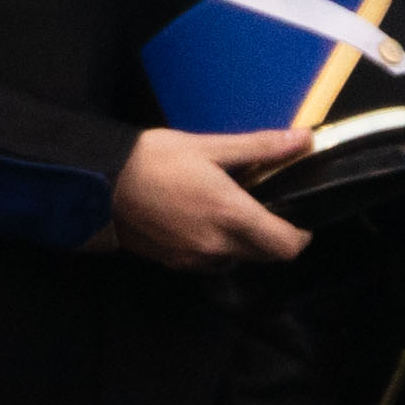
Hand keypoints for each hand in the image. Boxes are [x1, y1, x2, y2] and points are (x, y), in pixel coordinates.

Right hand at [103, 128, 313, 269]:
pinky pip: (211, 263)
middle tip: (267, 208)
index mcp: (231, 215)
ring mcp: (195, 259)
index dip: (300, 236)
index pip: (285, 246)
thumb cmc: (155, 158)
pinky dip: (218, 248)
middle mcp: (217, 246)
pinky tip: (204, 221)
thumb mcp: (211, 147)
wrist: (100, 183)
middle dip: (274, 237)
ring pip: (238, 260)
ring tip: (233, 211)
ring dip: (245, 243)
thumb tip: (304, 140)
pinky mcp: (175, 264)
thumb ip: (262, 148)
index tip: (300, 218)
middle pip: (266, 257)